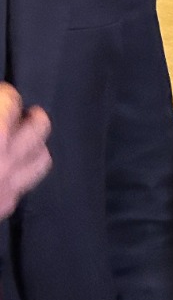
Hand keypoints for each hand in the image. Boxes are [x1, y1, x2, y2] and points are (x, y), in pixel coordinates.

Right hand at [0, 85, 51, 218]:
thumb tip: (1, 107)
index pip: (10, 101)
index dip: (6, 94)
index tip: (4, 93)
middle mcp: (5, 160)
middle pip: (38, 127)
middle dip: (32, 115)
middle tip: (25, 111)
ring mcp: (8, 186)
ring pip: (42, 158)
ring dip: (36, 144)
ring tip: (24, 137)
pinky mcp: (6, 206)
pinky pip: (27, 183)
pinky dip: (23, 171)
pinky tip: (12, 167)